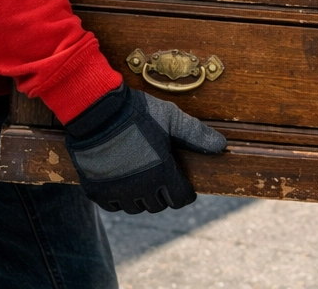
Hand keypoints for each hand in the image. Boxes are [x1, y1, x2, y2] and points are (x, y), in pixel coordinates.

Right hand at [64, 85, 227, 212]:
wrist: (98, 110)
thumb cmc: (138, 112)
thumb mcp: (172, 118)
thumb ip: (196, 134)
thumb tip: (221, 146)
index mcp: (162, 172)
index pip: (181, 199)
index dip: (185, 193)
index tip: (184, 186)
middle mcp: (141, 188)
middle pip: (158, 205)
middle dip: (164, 194)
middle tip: (163, 179)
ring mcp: (117, 191)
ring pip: (136, 207)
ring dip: (142, 198)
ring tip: (143, 181)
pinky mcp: (96, 190)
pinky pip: (112, 206)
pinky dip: (118, 198)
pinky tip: (122, 183)